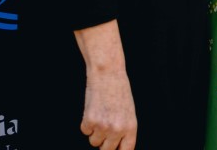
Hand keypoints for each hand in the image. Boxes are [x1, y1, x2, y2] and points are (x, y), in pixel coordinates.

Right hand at [75, 20, 137, 149]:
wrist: (108, 74)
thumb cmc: (119, 92)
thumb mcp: (128, 113)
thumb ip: (124, 131)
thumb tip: (117, 147)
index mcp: (131, 128)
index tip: (112, 148)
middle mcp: (118, 130)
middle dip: (104, 142)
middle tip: (105, 126)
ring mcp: (103, 126)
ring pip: (94, 141)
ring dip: (95, 132)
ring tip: (101, 114)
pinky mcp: (90, 121)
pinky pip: (85, 131)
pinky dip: (86, 123)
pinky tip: (93, 109)